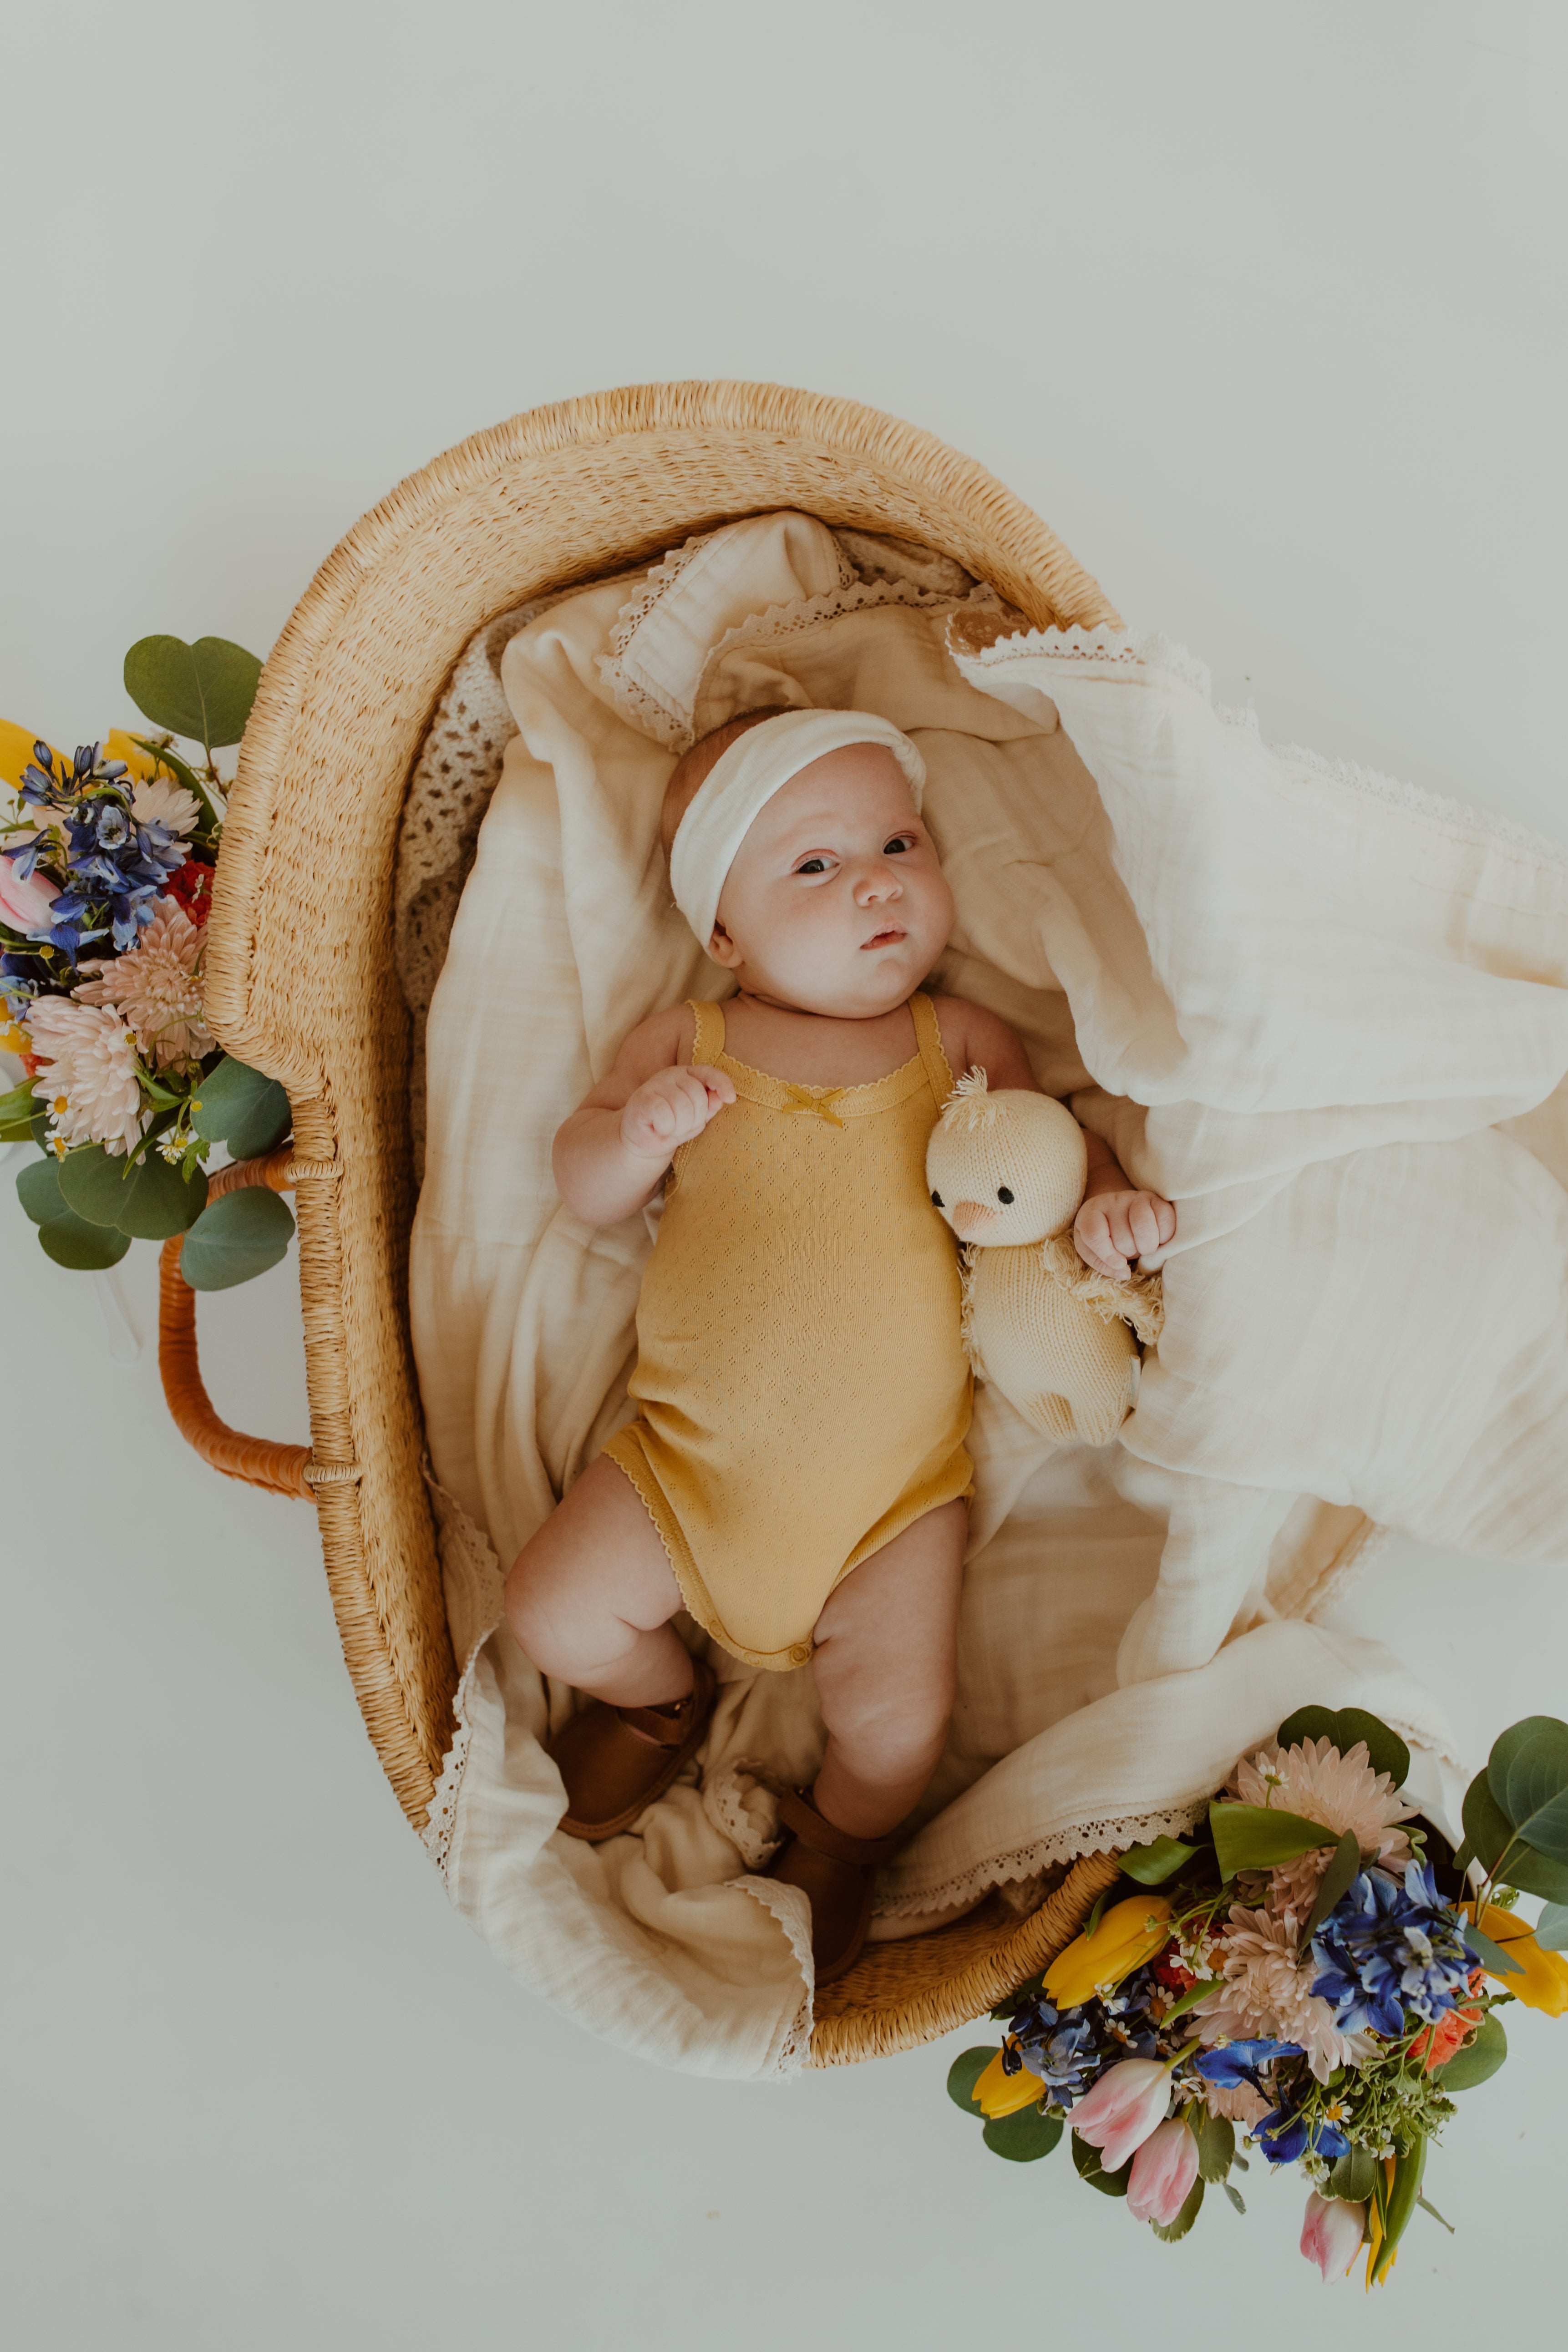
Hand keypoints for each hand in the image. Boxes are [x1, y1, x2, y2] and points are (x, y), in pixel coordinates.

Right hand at [620, 1063, 734, 1158]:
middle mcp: (671, 1075)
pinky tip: (657, 1128)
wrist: (641, 1141)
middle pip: (699, 1097)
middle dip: (694, 1120)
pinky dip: (665, 1128)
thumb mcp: (696, 1118)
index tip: (730, 1099)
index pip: (709, 1073)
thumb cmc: (671, 1127)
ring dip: (679, 1127)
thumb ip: (710, 1106)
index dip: (721, 1084)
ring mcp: (655, 1084)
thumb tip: (723, 1097)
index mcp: (687, 1076)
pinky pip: (665, 1115)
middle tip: (680, 1126)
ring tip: (669, 1128)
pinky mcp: (642, 1098)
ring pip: (683, 1108)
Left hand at [1073, 1186, 1175, 1279]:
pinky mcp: (1158, 1200)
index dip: (1107, 1254)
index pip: (1094, 1234)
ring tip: (1143, 1246)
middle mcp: (1113, 1201)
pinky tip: (1157, 1238)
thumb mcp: (1093, 1250)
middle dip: (1128, 1252)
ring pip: (1143, 1227)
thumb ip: (1102, 1264)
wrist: (1120, 1214)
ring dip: (1146, 1246)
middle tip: (1129, 1249)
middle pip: (1122, 1237)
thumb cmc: (1104, 1235)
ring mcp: (1136, 1198)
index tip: (1119, 1265)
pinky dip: (1165, 1237)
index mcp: (1090, 1212)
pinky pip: (1165, 1219)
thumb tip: (1125, 1273)